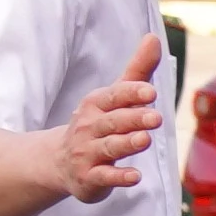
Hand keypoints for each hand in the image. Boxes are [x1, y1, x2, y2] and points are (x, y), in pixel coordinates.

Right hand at [50, 40, 165, 200]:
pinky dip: (118, 177)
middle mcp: (89, 126)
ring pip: (109, 147)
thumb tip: (154, 37)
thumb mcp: (115, 96)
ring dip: (127, 143)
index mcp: (97, 104)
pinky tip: (135, 177)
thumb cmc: (97, 123)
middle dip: (134, 118)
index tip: (151, 91)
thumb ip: (137, 71)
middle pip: (114, 121)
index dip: (132, 93)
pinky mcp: (89, 177)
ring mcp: (87, 152)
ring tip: (145, 140)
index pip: (115, 95)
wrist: (59, 161)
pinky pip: (104, 176)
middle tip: (156, 117)